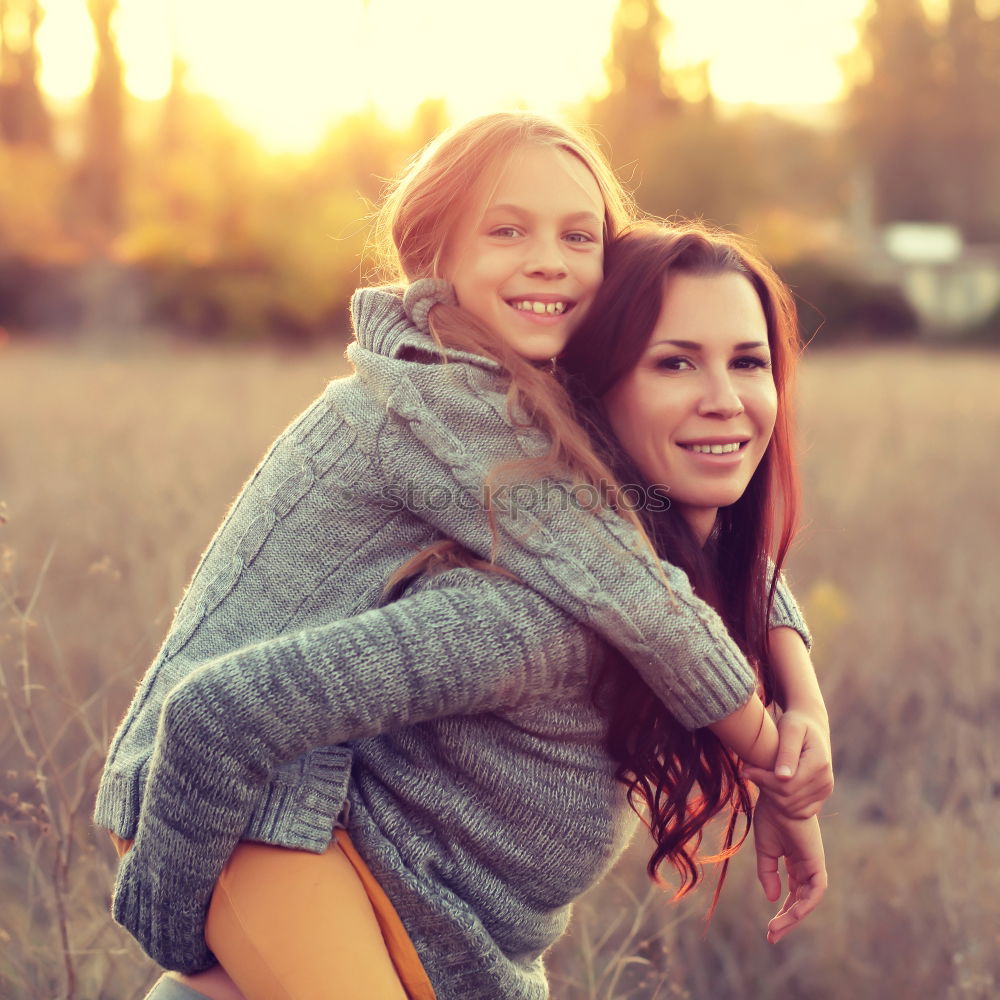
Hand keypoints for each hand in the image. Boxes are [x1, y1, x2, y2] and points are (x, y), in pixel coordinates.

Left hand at [743, 707, 832, 818]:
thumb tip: (782, 777)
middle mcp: (825, 781)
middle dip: (764, 785)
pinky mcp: (820, 797)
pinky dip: (780, 801)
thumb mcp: (790, 730)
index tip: (745, 768)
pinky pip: (797, 811)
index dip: (762, 779)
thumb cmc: (796, 723)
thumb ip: (786, 752)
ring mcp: (824, 791)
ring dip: (770, 793)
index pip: (786, 785)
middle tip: (747, 770)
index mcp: (819, 763)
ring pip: (790, 807)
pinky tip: (770, 784)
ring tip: (758, 774)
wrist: (811, 726)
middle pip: (787, 798)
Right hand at [753, 793, 827, 943]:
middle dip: (787, 920)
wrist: (779, 796)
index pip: (792, 893)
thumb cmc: (772, 817)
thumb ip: (768, 873)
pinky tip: (790, 914)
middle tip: (772, 936)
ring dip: (793, 917)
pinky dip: (805, 904)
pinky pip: (815, 891)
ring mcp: (813, 865)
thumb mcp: (765, 850)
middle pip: (800, 901)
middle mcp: (806, 866)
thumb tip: (773, 899)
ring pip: (808, 901)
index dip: (782, 911)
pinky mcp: (816, 863)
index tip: (769, 929)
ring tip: (775, 929)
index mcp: (795, 861)